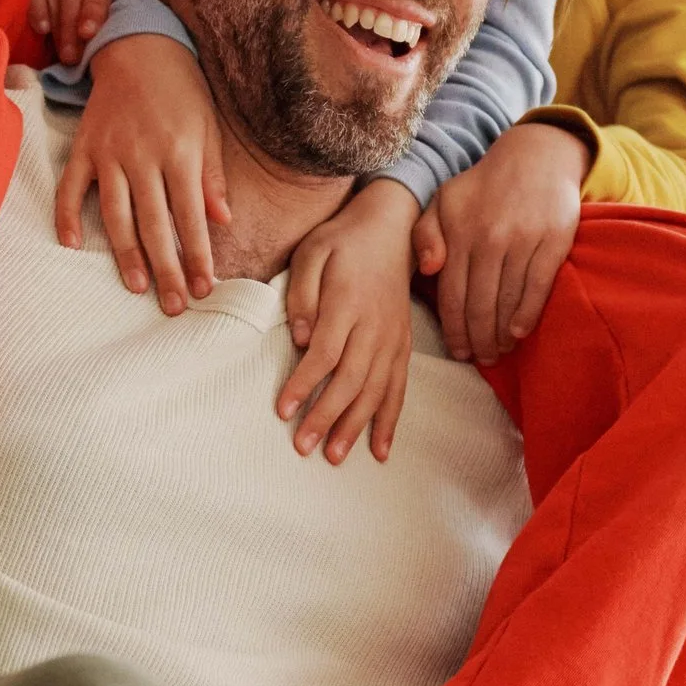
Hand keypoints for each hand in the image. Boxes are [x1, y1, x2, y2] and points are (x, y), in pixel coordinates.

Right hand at [54, 32, 230, 310]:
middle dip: (166, 268)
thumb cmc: (182, 91)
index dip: (198, 255)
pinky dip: (67, 215)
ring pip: (115, 213)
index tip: (205, 288)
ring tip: (136, 287)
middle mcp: (143, 155)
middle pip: (155, 224)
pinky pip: (71, 186)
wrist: (139, 47)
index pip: (191, 216)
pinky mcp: (84, 146)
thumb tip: (222, 221)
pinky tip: (72, 246)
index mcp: (180, 152)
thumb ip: (211, 176)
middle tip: (175, 305)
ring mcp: (109, 152)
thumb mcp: (208, 128)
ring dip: (125, 254)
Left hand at [280, 180, 420, 463]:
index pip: (325, 352)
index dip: (303, 383)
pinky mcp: (403, 346)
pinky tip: (380, 450)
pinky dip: (390, 420)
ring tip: (335, 457)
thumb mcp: (312, 252)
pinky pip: (399, 389)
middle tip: (303, 447)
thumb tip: (299, 336)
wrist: (391, 229)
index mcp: (349, 302)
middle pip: (351, 380)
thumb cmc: (342, 241)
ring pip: (377, 391)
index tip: (282, 410)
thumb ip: (302, 292)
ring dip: (356, 427)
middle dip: (326, 417)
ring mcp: (394, 339)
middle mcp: (376, 326)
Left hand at [412, 120, 588, 363]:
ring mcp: (523, 240)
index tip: (458, 352)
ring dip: (502, 334)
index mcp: (459, 231)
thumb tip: (427, 269)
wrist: (535, 157)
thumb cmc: (483, 186)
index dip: (453, 330)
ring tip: (499, 350)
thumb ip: (425, 234)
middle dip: (479, 340)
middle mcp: (489, 238)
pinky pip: (538, 287)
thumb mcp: (444, 200)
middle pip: (480, 305)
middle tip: (481, 359)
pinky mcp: (553, 240)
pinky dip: (527, 314)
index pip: (452, 294)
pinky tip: (519, 332)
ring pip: (508, 300)